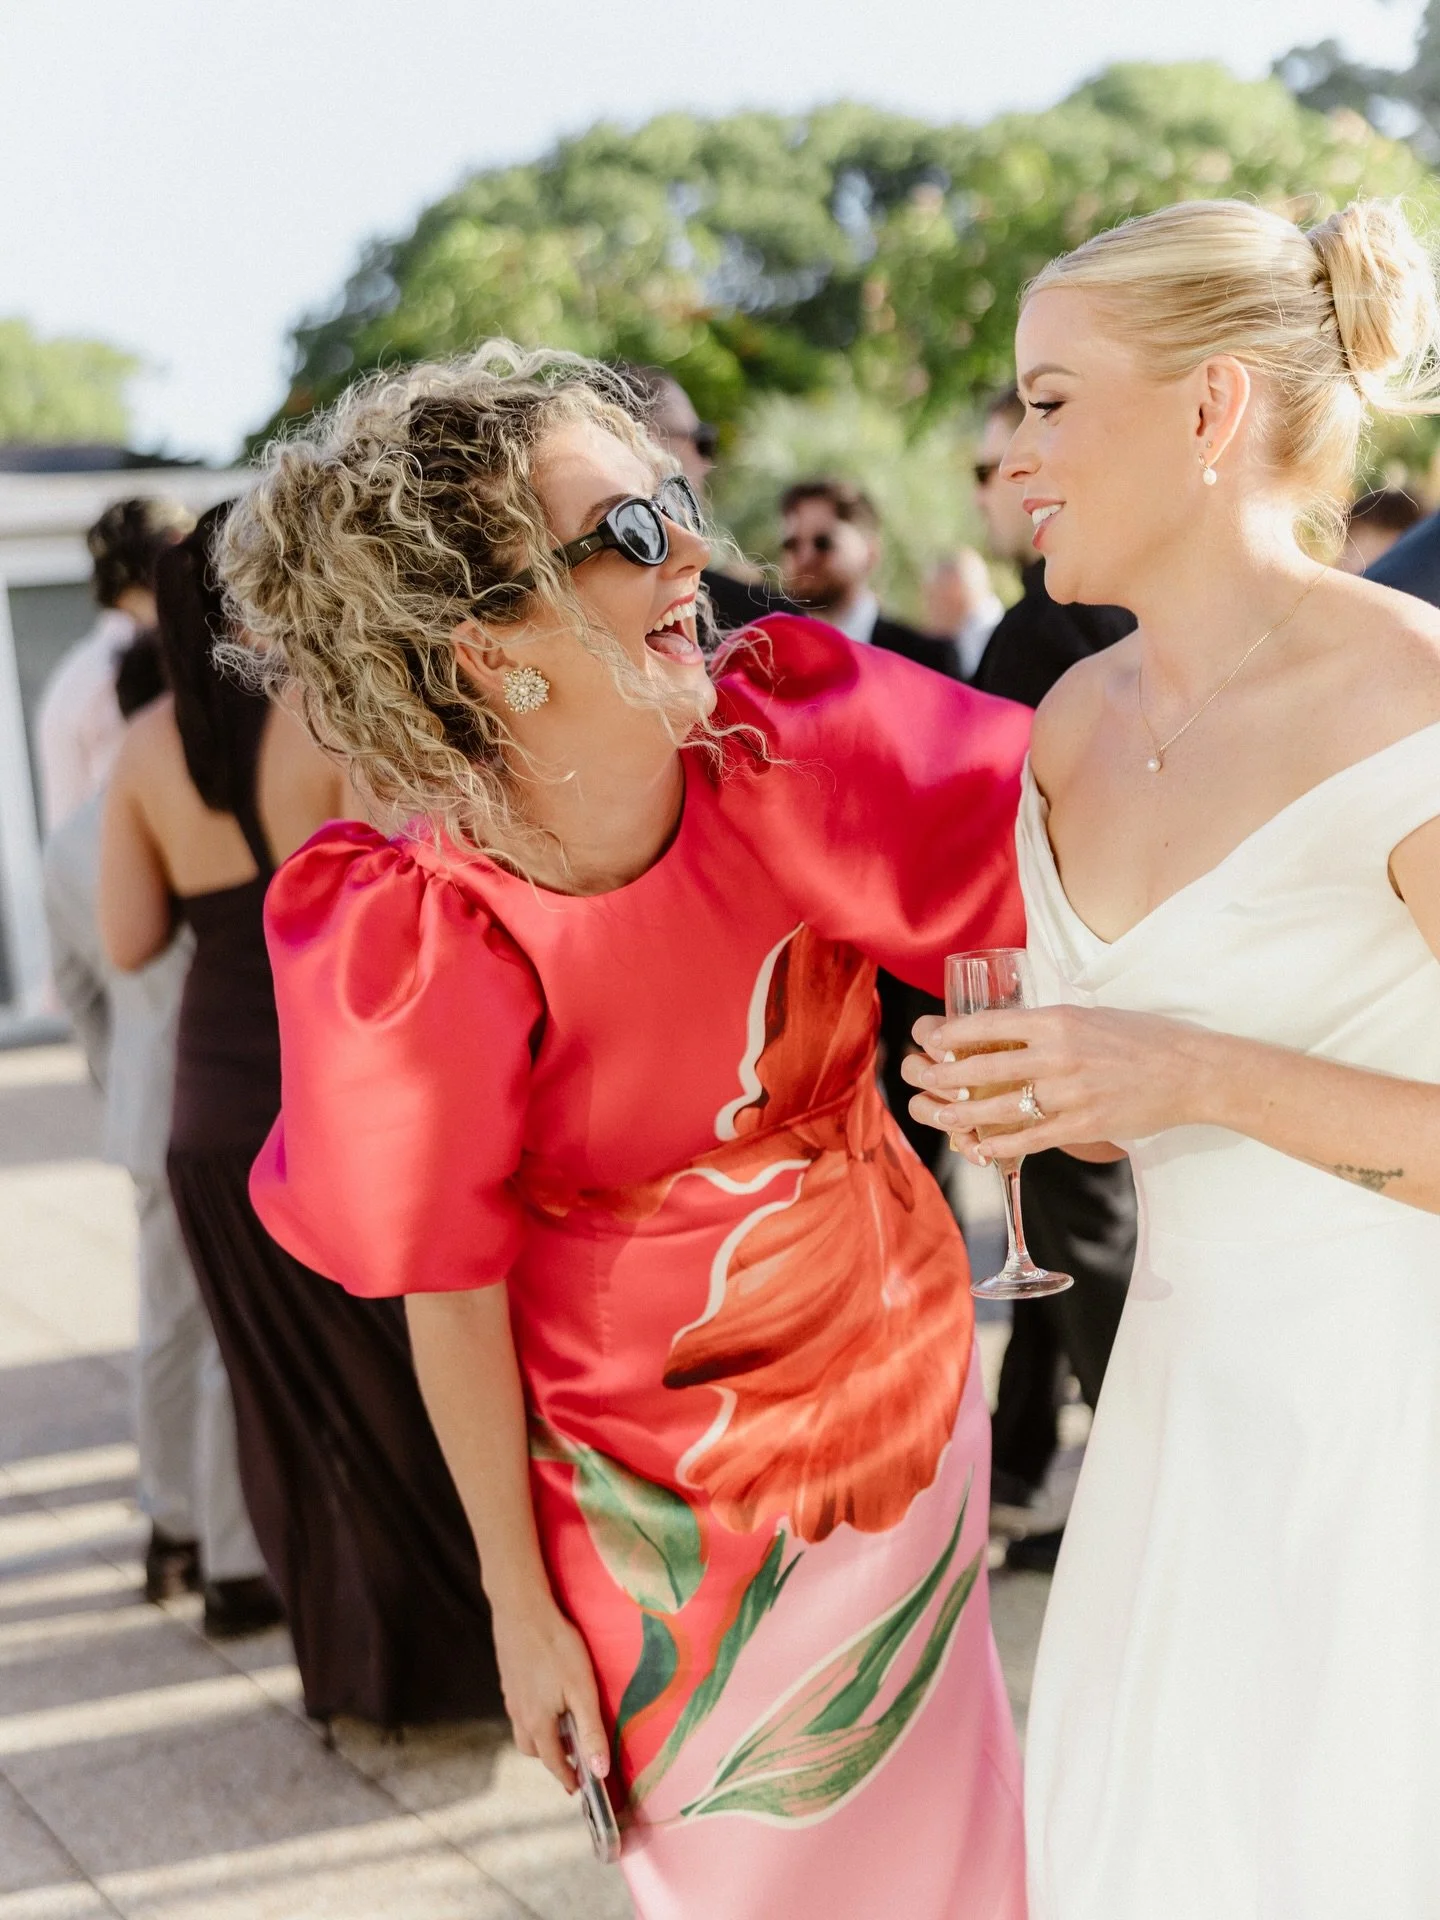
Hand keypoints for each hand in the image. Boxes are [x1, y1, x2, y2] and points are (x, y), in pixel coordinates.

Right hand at [491, 1595, 608, 1792]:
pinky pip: (519, 1709)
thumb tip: (599, 1771)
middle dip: (552, 1758)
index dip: (566, 1777)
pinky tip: (546, 1698)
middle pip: (534, 1749)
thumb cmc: (556, 1647)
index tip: (577, 1788)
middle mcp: (519, 1714)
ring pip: (524, 1729)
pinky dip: (533, 1716)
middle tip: (573, 1757)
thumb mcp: (582, 1690)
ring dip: (541, 1737)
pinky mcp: (508, 1679)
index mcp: (537, 1722)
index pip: (552, 1762)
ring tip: (561, 1728)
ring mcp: (510, 1696)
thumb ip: (591, 1731)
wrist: (521, 1609)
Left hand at [901, 1004, 1212, 1162]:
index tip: (927, 1040)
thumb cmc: (1141, 1038)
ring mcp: (1069, 1093)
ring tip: (935, 1115)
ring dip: (957, 1114)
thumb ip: (1047, 1026)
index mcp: (1057, 1019)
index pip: (986, 1025)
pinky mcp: (1083, 1126)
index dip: (948, 1035)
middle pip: (980, 1068)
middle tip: (916, 1077)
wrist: (1190, 1071)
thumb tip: (1005, 1033)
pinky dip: (998, 1146)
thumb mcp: (1089, 1015)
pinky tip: (978, 1148)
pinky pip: (1029, 1139)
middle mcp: (1057, 1054)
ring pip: (996, 1107)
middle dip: (938, 1075)